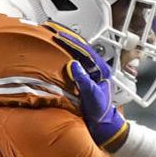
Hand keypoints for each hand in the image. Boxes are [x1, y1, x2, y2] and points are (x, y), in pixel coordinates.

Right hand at [58, 31, 127, 149]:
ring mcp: (88, 74)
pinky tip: (54, 54)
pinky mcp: (81, 80)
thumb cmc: (101, 113)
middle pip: (80, 50)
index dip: (72, 41)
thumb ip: (84, 80)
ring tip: (53, 38)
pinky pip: (71, 65)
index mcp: (101, 70)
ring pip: (76, 55)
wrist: (102, 126)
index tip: (60, 35)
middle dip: (67, 40)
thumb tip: (74, 65)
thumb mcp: (92, 96)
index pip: (85, 50)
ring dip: (64, 47)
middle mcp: (95, 70)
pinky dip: (62, 58)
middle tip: (54, 31)